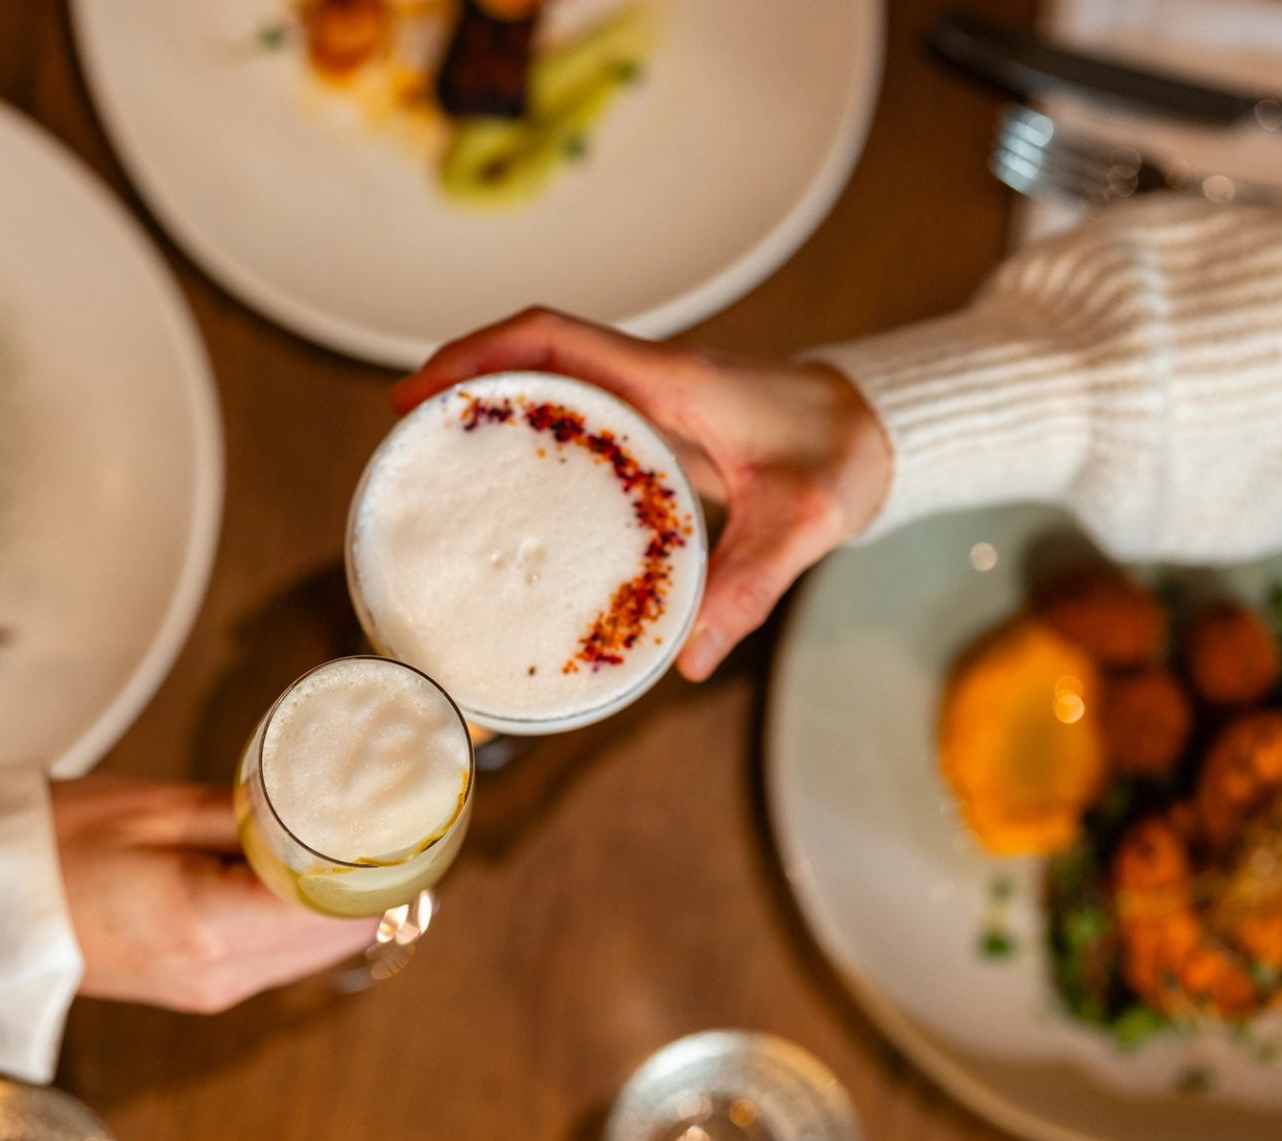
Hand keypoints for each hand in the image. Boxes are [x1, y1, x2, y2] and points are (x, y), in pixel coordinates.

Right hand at [51, 776, 374, 1012]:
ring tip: (329, 834)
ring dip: (334, 899)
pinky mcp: (200, 989)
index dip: (375, 859)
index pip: (338, 904)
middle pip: (342, 934)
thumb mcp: (157, 807)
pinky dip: (299, 916)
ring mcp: (210, 990)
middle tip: (371, 815)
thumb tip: (328, 812)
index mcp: (209, 926)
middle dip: (365, 879)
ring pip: (317, 950)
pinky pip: (279, 957)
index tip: (390, 811)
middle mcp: (220, 974)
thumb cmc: (52, 842)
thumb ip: (253, 816)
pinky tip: (288, 868)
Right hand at [394, 308, 891, 678]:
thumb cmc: (842, 457)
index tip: (421, 394)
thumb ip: (748, 586)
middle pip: (532, 356)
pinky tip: (507, 494)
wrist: (878, 433)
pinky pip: (577, 422)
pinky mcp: (655, 430)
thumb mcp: (803, 522)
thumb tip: (689, 661)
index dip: (479, 356)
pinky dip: (530, 444)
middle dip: (462, 382)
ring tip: (433, 461)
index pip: (554, 338)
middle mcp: (649, 379)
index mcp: (670, 379)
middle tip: (404, 435)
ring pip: (550, 386)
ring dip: (491, 409)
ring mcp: (649, 402)